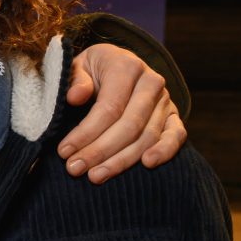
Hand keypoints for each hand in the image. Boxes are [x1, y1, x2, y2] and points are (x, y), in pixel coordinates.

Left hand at [61, 45, 185, 180]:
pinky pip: (176, 135)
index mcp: (127, 67)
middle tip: (75, 169)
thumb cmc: (93, 70)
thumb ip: (76, 80)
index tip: (64, 152)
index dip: (86, 132)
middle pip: (128, 125)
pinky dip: (165, 151)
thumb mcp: (79, 66)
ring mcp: (165, 100)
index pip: (109, 107)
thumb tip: (75, 97)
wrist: (118, 64)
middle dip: (100, 151)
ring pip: (147, 136)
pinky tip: (147, 164)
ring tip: (96, 176)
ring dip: (122, 160)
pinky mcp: (173, 116)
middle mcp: (151, 82)